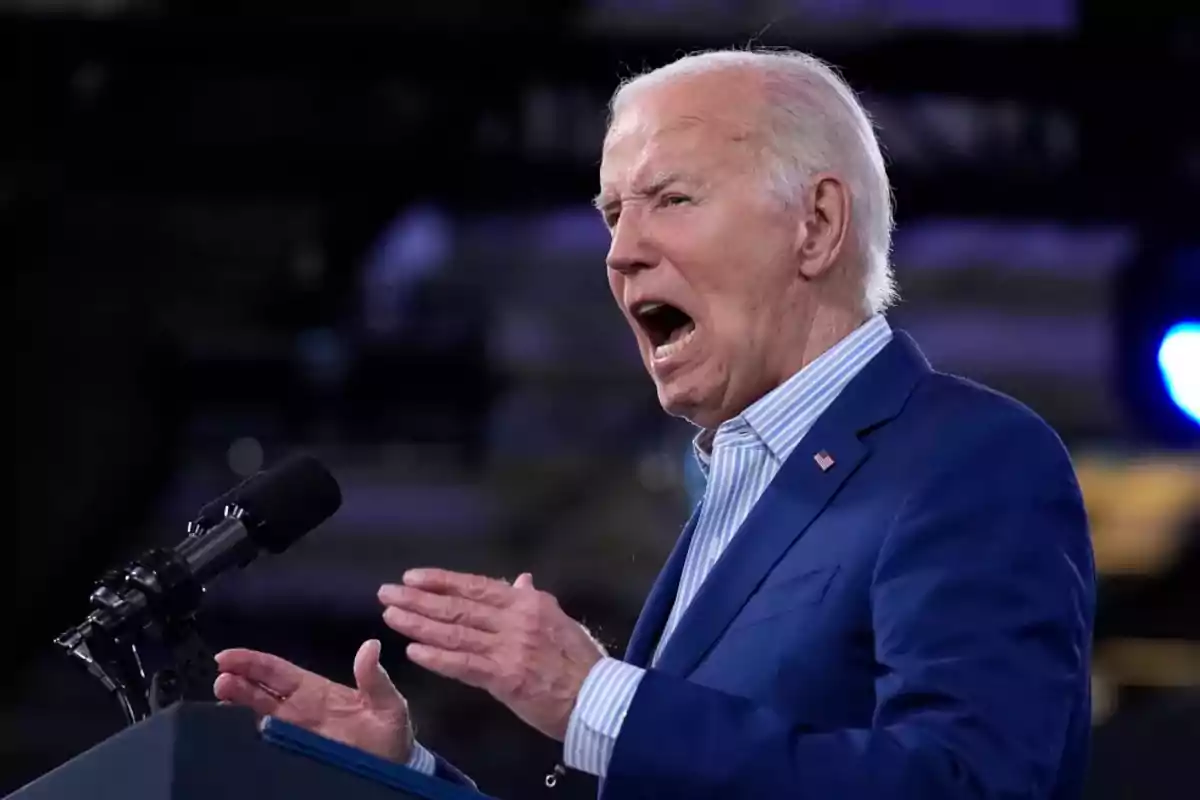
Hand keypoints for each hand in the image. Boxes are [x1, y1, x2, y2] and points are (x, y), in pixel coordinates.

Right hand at [213, 639, 413, 762]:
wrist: (394, 768)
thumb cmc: (389, 732)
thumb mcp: (389, 703)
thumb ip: (376, 678)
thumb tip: (371, 646)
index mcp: (316, 690)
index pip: (278, 671)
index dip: (253, 662)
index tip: (229, 657)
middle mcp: (298, 709)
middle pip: (260, 691)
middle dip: (239, 681)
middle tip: (221, 676)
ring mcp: (294, 732)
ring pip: (257, 714)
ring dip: (238, 703)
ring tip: (222, 693)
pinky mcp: (294, 753)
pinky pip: (266, 742)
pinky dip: (247, 735)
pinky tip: (232, 730)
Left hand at [379, 570, 604, 741]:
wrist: (599, 698)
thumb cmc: (581, 661)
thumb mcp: (560, 620)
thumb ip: (534, 600)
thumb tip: (520, 580)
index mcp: (529, 602)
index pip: (477, 585)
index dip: (442, 580)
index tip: (413, 577)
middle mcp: (515, 619)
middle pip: (458, 605)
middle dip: (419, 599)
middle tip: (387, 593)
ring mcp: (509, 647)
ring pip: (455, 631)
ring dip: (419, 623)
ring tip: (391, 615)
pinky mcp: (504, 677)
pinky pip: (464, 664)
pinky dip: (437, 657)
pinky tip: (414, 650)